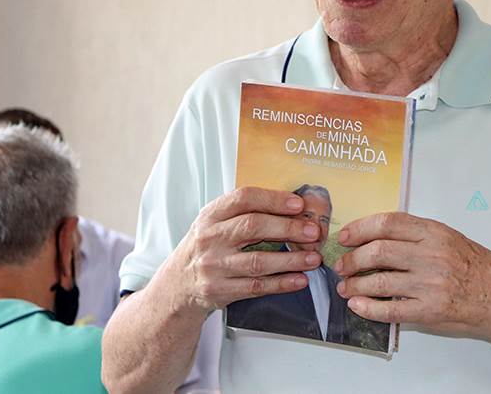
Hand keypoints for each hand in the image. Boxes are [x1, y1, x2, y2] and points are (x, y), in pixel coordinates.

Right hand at [162, 187, 323, 312]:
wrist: (177, 285)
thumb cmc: (206, 247)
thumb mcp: (214, 223)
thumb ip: (244, 213)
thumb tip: (292, 206)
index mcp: (211, 215)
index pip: (243, 199)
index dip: (273, 199)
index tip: (298, 204)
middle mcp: (210, 238)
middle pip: (253, 227)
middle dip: (288, 228)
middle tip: (313, 231)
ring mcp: (214, 266)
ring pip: (258, 261)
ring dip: (290, 259)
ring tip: (313, 258)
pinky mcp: (219, 291)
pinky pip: (256, 287)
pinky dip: (281, 283)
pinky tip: (299, 279)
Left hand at [333, 212, 490, 345]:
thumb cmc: (475, 265)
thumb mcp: (448, 237)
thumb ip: (415, 234)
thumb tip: (373, 237)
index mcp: (434, 232)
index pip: (387, 223)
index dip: (360, 228)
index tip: (345, 236)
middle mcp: (431, 255)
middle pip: (378, 251)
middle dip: (352, 259)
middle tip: (342, 265)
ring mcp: (430, 284)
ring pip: (379, 281)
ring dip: (355, 285)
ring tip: (346, 287)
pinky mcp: (430, 311)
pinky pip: (390, 310)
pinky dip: (369, 308)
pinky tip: (358, 305)